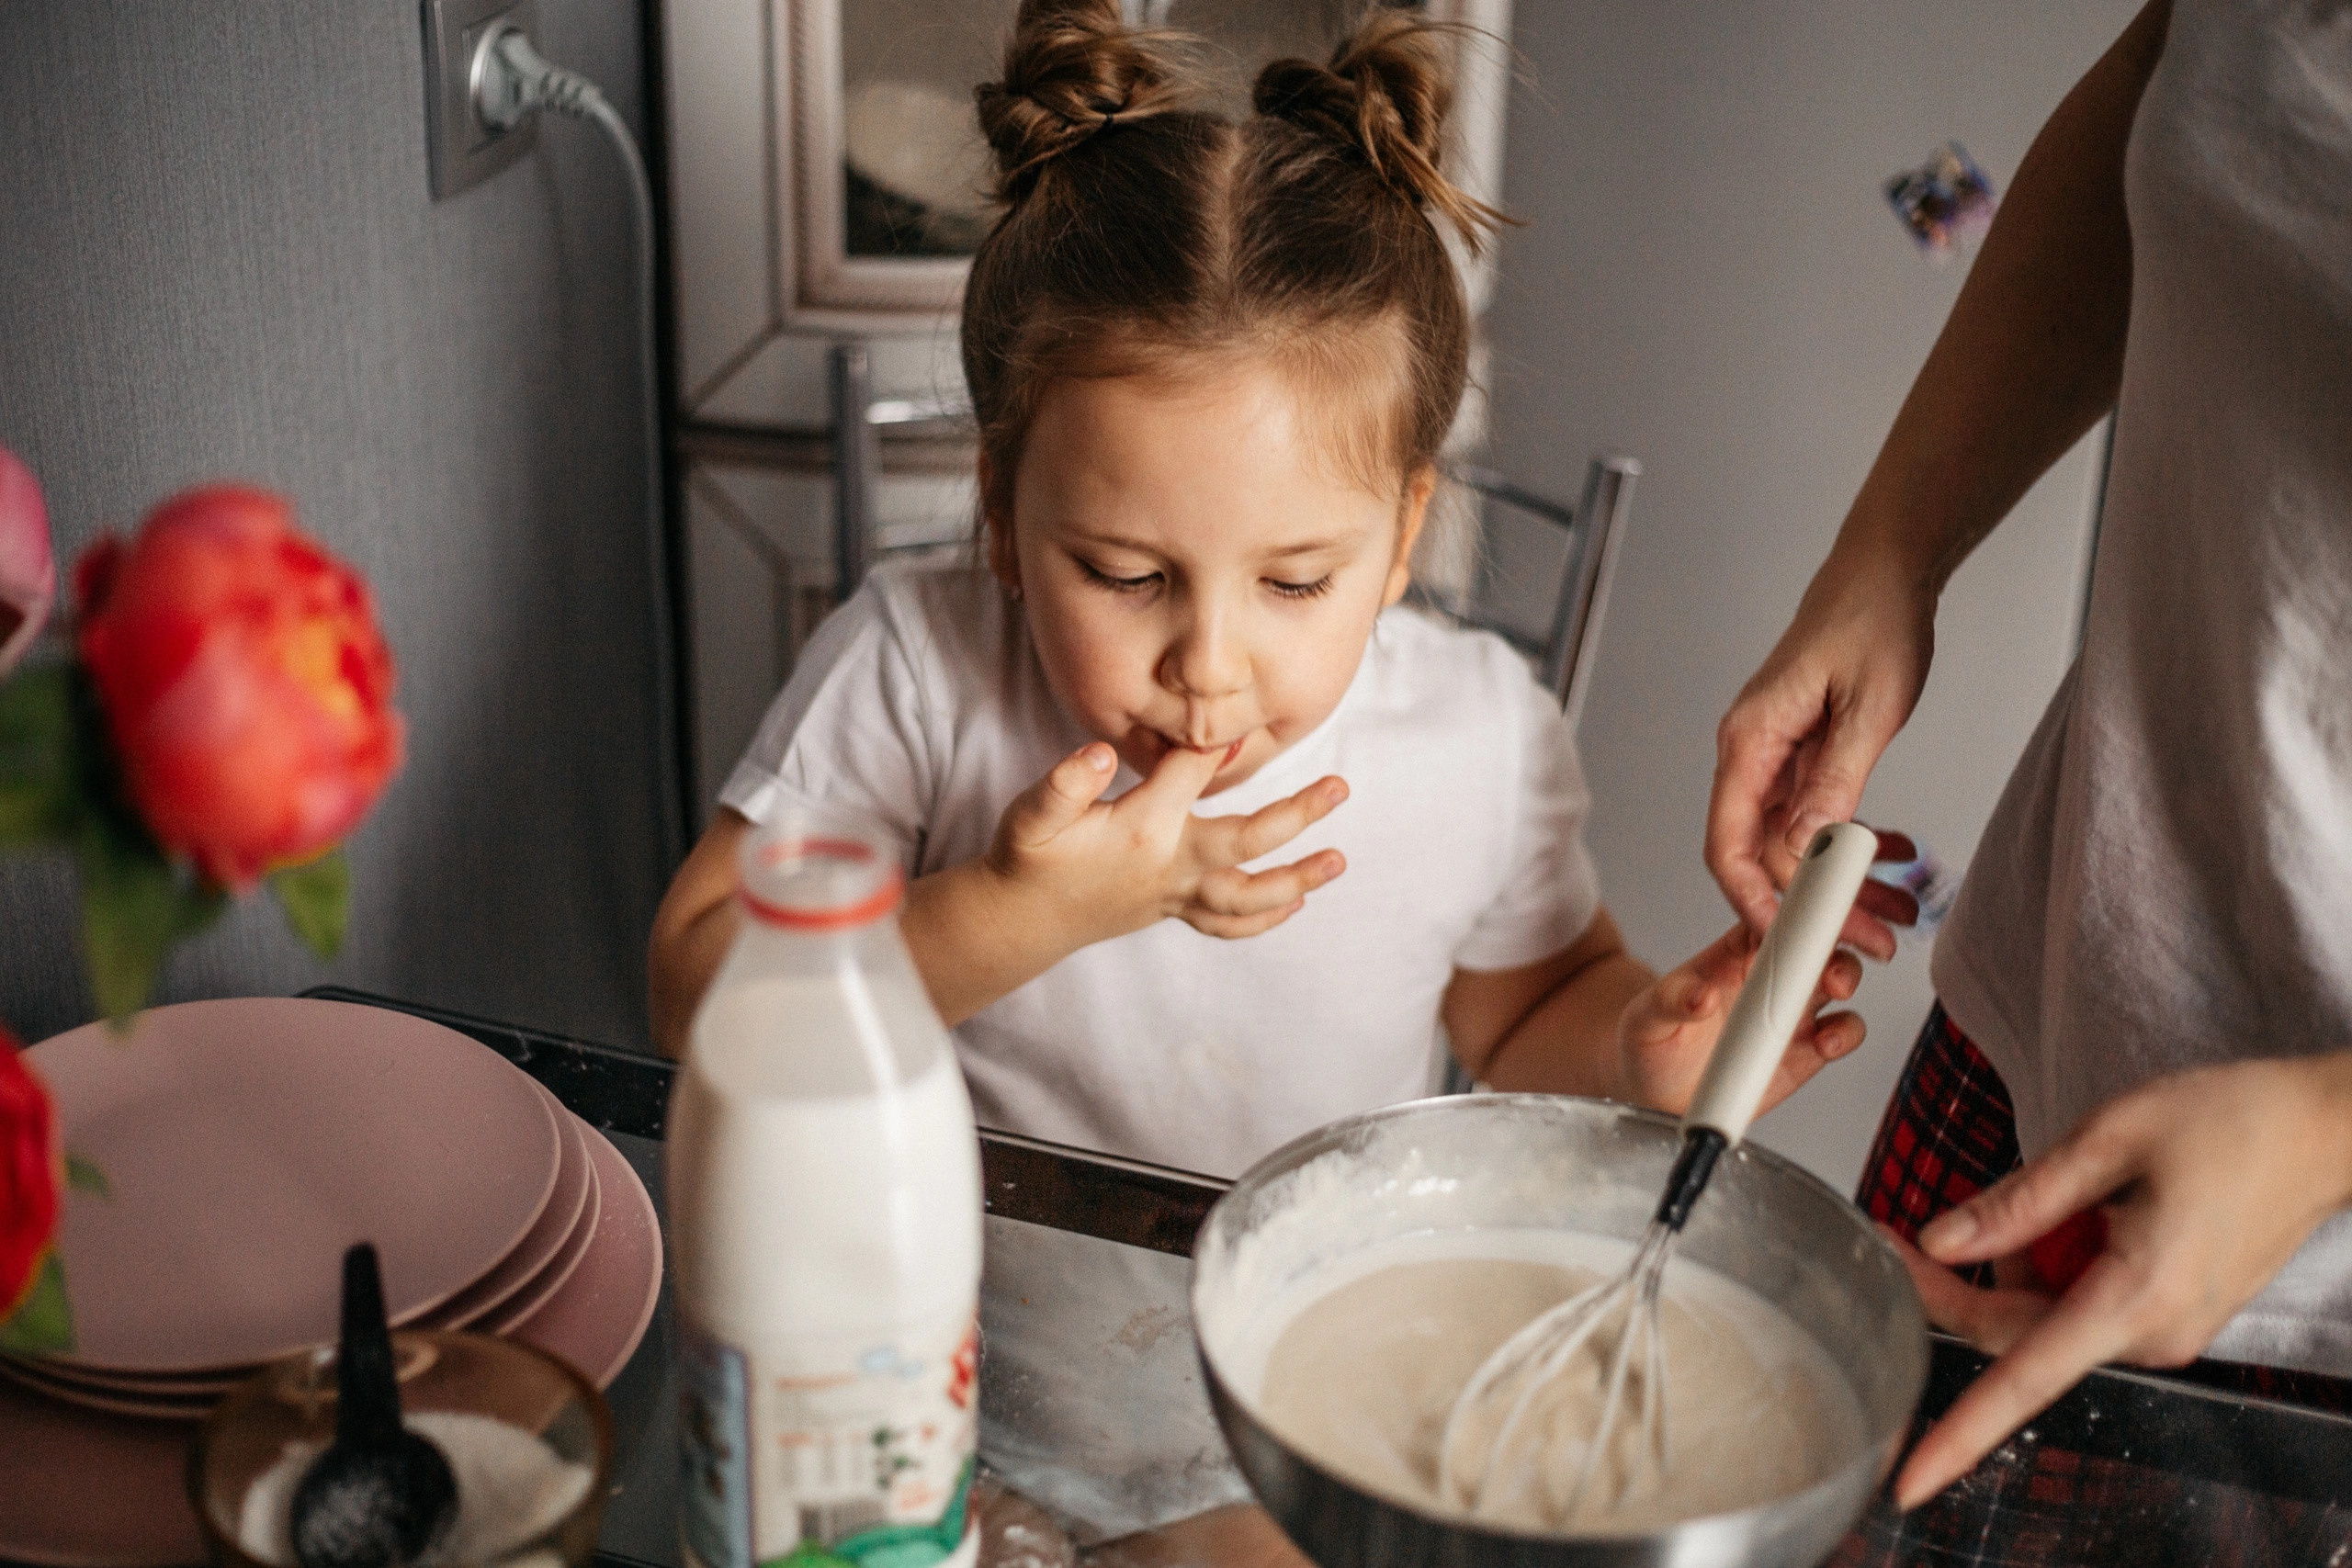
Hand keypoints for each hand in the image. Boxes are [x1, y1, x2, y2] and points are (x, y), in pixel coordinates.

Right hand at [986, 740, 1347, 948]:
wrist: (1019, 919)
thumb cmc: (1027, 857)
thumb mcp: (1032, 813)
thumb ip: (1066, 782)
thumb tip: (1103, 752)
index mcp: (1142, 830)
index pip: (1192, 772)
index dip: (1211, 742)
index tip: (1232, 716)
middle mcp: (1169, 865)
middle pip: (1246, 838)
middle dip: (1298, 814)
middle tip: (1341, 788)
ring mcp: (1175, 893)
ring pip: (1248, 892)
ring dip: (1297, 878)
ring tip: (1339, 861)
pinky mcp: (1172, 909)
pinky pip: (1226, 921)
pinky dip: (1262, 917)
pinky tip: (1296, 904)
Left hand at [1613, 923, 1864, 1116]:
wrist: (1656, 1092)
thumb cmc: (1652, 1039)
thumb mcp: (1647, 1017)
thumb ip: (1671, 1001)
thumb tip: (1698, 994)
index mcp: (1734, 952)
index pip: (1770, 917)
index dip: (1793, 910)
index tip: (1804, 916)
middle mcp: (1769, 976)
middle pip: (1814, 943)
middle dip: (1830, 944)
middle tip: (1828, 961)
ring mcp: (1790, 1010)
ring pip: (1836, 980)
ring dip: (1846, 980)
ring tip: (1837, 994)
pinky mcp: (1804, 1049)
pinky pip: (1839, 1033)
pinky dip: (1844, 1033)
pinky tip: (1829, 1041)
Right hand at [1707, 547, 1936, 958]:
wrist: (1884, 574)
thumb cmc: (1873, 620)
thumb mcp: (1868, 707)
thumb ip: (1835, 781)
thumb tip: (1808, 847)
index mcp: (1750, 740)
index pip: (1728, 842)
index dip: (1751, 900)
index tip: (1790, 940)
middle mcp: (1750, 754)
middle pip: (1761, 855)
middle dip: (1810, 906)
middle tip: (1866, 940)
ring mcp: (1774, 758)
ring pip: (1791, 845)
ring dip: (1836, 885)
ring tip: (1892, 917)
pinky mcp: (1801, 758)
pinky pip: (1813, 821)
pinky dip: (1848, 851)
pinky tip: (1886, 867)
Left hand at [1888, 1053, 2351, 1510]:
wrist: (2324, 1132)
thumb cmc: (2233, 1122)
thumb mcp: (2110, 1138)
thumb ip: (2018, 1201)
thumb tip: (1938, 1242)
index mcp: (2135, 1297)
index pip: (2023, 1379)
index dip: (1959, 1434)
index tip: (1909, 1478)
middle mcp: (2152, 1334)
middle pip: (2012, 1336)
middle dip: (1952, 1289)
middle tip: (1905, 1231)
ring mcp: (2165, 1332)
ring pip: (2043, 1316)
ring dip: (2017, 1264)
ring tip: (2056, 1191)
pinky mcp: (2169, 1317)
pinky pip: (2083, 1304)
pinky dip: (2058, 1262)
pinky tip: (2086, 1208)